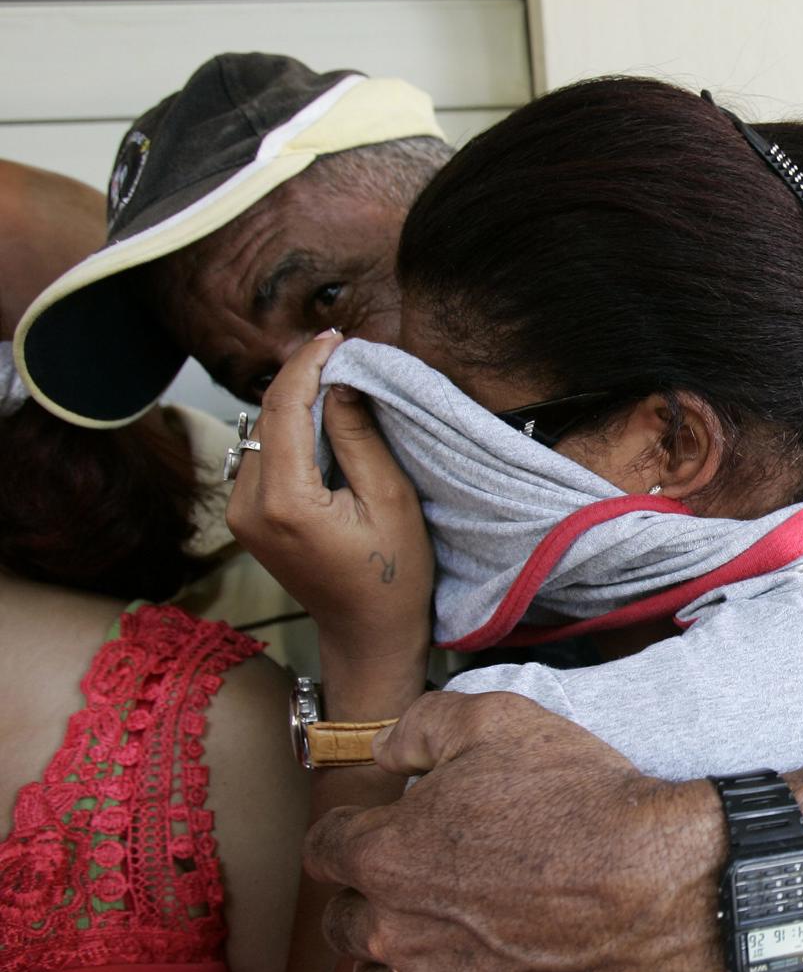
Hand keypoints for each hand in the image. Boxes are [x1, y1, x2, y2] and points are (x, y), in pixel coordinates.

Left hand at [226, 330, 432, 664]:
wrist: (367, 633)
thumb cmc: (391, 577)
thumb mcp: (390, 501)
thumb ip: (359, 438)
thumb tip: (339, 386)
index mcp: (284, 502)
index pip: (284, 409)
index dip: (307, 366)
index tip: (335, 339)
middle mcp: (249, 506)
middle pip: (267, 417)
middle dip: (301, 378)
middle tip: (341, 352)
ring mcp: (242, 514)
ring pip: (262, 433)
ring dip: (295, 403)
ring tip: (335, 380)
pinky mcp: (248, 517)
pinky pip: (264, 456)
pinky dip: (289, 430)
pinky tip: (319, 419)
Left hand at [304, 689, 727, 971]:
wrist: (660, 877)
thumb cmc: (582, 796)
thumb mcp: (499, 721)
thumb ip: (421, 726)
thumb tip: (382, 750)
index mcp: (386, 856)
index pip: (324, 850)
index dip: (349, 832)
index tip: (376, 829)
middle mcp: (396, 933)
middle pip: (344, 926)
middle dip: (371, 901)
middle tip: (417, 885)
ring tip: (423, 956)